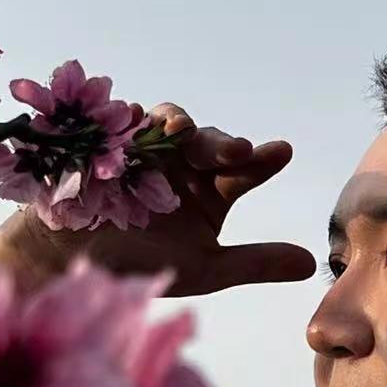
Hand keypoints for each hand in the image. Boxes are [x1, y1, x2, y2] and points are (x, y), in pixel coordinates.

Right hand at [0, 103, 317, 296]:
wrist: (75, 266)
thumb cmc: (142, 266)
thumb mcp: (205, 268)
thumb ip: (256, 262)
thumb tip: (312, 264)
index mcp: (210, 190)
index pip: (244, 168)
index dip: (262, 159)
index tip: (280, 151)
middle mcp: (183, 165)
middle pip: (211, 142)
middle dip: (224, 143)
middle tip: (237, 152)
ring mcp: (147, 148)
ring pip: (171, 123)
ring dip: (181, 126)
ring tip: (183, 136)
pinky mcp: (111, 140)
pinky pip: (123, 119)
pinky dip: (132, 118)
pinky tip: (136, 121)